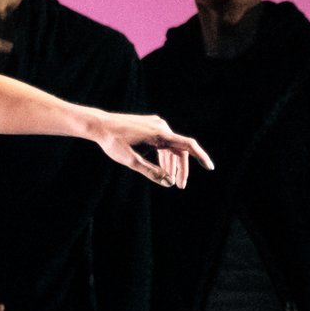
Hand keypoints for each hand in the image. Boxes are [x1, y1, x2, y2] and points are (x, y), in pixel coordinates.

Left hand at [91, 112, 211, 188]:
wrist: (100, 125)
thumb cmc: (113, 143)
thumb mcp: (131, 161)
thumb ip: (151, 172)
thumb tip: (169, 183)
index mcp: (160, 134)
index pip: (187, 145)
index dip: (201, 156)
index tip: (210, 167)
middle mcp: (161, 127)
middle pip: (179, 150)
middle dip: (180, 169)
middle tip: (180, 186)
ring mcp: (156, 124)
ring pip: (170, 146)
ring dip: (171, 163)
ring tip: (170, 180)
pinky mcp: (150, 125)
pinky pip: (163, 141)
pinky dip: (163, 154)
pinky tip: (162, 167)